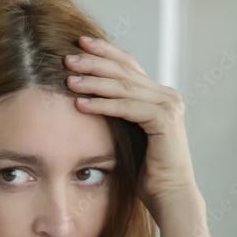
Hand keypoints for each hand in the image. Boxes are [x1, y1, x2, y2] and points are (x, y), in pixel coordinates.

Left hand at [65, 36, 198, 218]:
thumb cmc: (143, 169)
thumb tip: (83, 98)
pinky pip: (127, 108)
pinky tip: (81, 103)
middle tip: (68, 57)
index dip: (105, 52)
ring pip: (124, 88)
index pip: (128, 66)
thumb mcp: (125, 133)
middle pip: (124, 71)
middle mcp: (166, 96)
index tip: (80, 42)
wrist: (167, 194)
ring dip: (94, 82)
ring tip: (69, 79)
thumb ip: (116, 113)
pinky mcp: (164, 121)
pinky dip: (103, 105)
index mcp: (157, 95)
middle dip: (95, 62)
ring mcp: (168, 106)